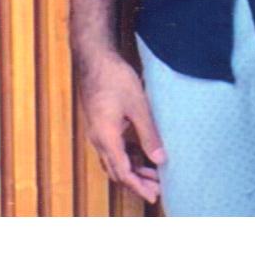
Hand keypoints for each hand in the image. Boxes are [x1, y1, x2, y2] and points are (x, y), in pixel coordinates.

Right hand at [78, 49, 166, 203]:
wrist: (94, 58)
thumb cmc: (115, 78)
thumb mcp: (138, 106)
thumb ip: (149, 134)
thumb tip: (160, 159)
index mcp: (106, 138)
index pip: (123, 173)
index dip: (139, 186)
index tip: (154, 196)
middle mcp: (98, 140)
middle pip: (117, 171)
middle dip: (137, 182)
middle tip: (157, 188)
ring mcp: (97, 132)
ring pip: (114, 160)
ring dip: (132, 169)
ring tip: (153, 173)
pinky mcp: (100, 124)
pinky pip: (112, 148)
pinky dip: (127, 156)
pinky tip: (140, 154)